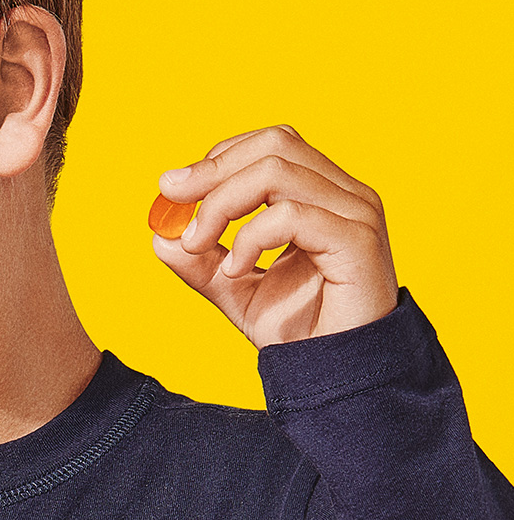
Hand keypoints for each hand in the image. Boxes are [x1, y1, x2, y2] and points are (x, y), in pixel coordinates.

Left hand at [151, 125, 397, 344]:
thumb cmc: (299, 329)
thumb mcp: (233, 288)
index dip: (217, 158)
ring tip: (199, 245)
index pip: (271, 144)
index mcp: (322, 194)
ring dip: (221, 204)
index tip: (172, 189)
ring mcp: (357, 214)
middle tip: (173, 201)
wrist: (336, 375)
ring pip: (277, 172)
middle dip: (212, 170)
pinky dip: (250, 237)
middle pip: (274, 144)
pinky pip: (292, 215)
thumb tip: (160, 234)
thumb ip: (200, 260)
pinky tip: (236, 269)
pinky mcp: (357, 242)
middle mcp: (345, 195)